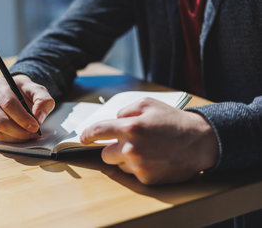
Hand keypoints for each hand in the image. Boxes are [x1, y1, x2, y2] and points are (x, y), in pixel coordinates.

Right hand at [0, 74, 54, 142]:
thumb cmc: (24, 92)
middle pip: (1, 120)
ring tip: (27, 134)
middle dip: (20, 131)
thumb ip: (43, 100)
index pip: (9, 104)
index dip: (23, 118)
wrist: (14, 93)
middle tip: (33, 133)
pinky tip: (18, 134)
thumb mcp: (38, 91)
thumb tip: (38, 116)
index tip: (35, 126)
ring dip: (15, 137)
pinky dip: (9, 139)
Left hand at [80, 97, 218, 184]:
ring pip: (118, 165)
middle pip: (105, 154)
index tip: (83, 138)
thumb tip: (113, 121)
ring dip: (125, 158)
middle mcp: (132, 148)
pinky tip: (152, 159)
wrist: (200, 142)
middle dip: (112, 148)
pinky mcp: (148, 179)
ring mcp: (140, 166)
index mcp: (131, 127)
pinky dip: (138, 168)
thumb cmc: (173, 121)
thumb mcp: (148, 104)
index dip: (87, 135)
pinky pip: (132, 174)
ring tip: (145, 150)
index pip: (98, 132)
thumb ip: (126, 110)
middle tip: (128, 143)